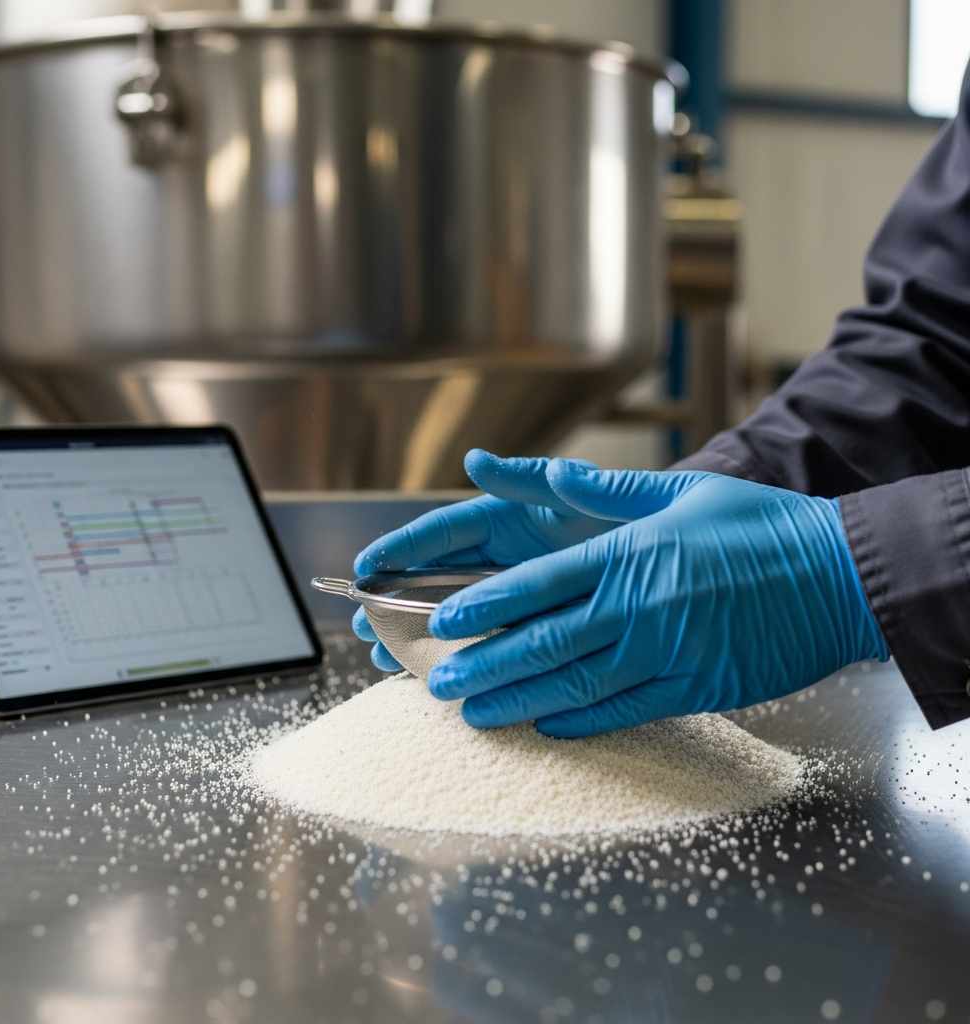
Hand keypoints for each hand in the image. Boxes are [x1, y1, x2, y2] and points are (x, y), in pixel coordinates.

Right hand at [351, 449, 617, 671]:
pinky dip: (465, 661)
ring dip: (419, 636)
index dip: (403, 548)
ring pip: (459, 617)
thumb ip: (537, 481)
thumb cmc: (642, 519)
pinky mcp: (540, 631)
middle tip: (364, 621)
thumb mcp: (592, 493)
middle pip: (440, 579)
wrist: (691, 562)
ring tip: (384, 660)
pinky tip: (436, 680)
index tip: (367, 564)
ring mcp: (522, 598)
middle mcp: (509, 559)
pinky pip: (494, 646)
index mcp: (513, 520)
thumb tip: (477, 459)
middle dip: (398, 599)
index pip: (447, 531)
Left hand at [426, 464, 888, 736]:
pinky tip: (547, 727)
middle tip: (440, 683)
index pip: (535, 584)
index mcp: (626, 555)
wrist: (840, 576)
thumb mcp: (681, 491)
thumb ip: (605, 488)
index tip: (444, 621)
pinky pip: (623, 712)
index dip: (483, 605)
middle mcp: (634, 608)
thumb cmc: (759, 526)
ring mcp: (662, 654)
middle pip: (541, 643)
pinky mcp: (692, 688)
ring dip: (516, 700)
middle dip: (483, 665)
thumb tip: (548, 472)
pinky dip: (580, 722)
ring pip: (572, 686)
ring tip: (474, 714)